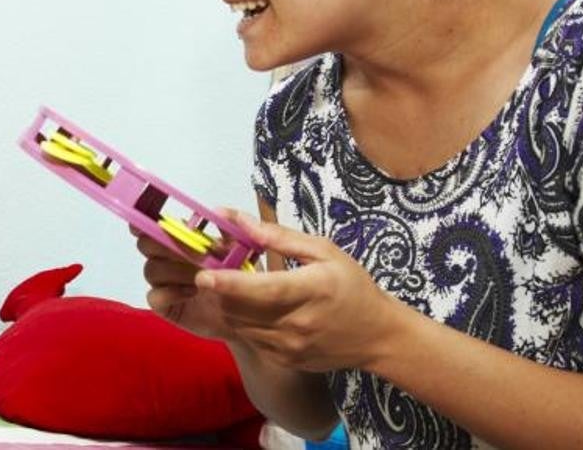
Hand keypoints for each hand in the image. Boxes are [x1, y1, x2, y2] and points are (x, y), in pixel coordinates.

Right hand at [135, 217, 239, 341]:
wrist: (251, 312)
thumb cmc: (245, 276)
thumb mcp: (248, 246)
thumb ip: (235, 225)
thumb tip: (217, 211)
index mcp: (184, 239)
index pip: (154, 225)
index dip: (145, 221)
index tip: (149, 222)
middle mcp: (170, 258)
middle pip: (146, 244)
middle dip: (166, 247)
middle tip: (194, 255)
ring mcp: (166, 282)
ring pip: (150, 270)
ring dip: (176, 271)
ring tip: (201, 278)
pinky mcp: (167, 305)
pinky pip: (153, 296)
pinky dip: (170, 293)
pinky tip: (192, 293)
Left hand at [191, 210, 406, 372]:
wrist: (378, 336)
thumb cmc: (353, 286)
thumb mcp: (324, 252)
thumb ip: (280, 237)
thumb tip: (239, 220)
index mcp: (309, 292)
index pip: (262, 291)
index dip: (229, 284)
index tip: (204, 275)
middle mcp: (295, 325)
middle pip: (241, 309)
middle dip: (219, 291)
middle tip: (209, 271)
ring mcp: (288, 348)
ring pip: (239, 326)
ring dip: (227, 306)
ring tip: (230, 287)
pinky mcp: (283, 361)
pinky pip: (249, 339)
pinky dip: (242, 321)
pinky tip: (252, 308)